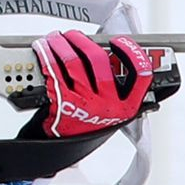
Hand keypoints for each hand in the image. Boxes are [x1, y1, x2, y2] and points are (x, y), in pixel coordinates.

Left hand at [28, 30, 152, 137]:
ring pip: (73, 62)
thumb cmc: (85, 126)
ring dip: (61, 44)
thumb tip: (108, 55)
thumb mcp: (110, 112)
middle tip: (73, 35)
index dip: (133, 54)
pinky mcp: (62, 102)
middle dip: (82, 41)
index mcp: (126, 106)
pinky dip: (46, 55)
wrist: (61, 150)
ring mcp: (84, 104)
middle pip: (99, 61)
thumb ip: (117, 90)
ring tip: (55, 38)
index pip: (141, 76)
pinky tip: (43, 49)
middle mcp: (107, 105)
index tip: (119, 41)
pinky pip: (54, 71)